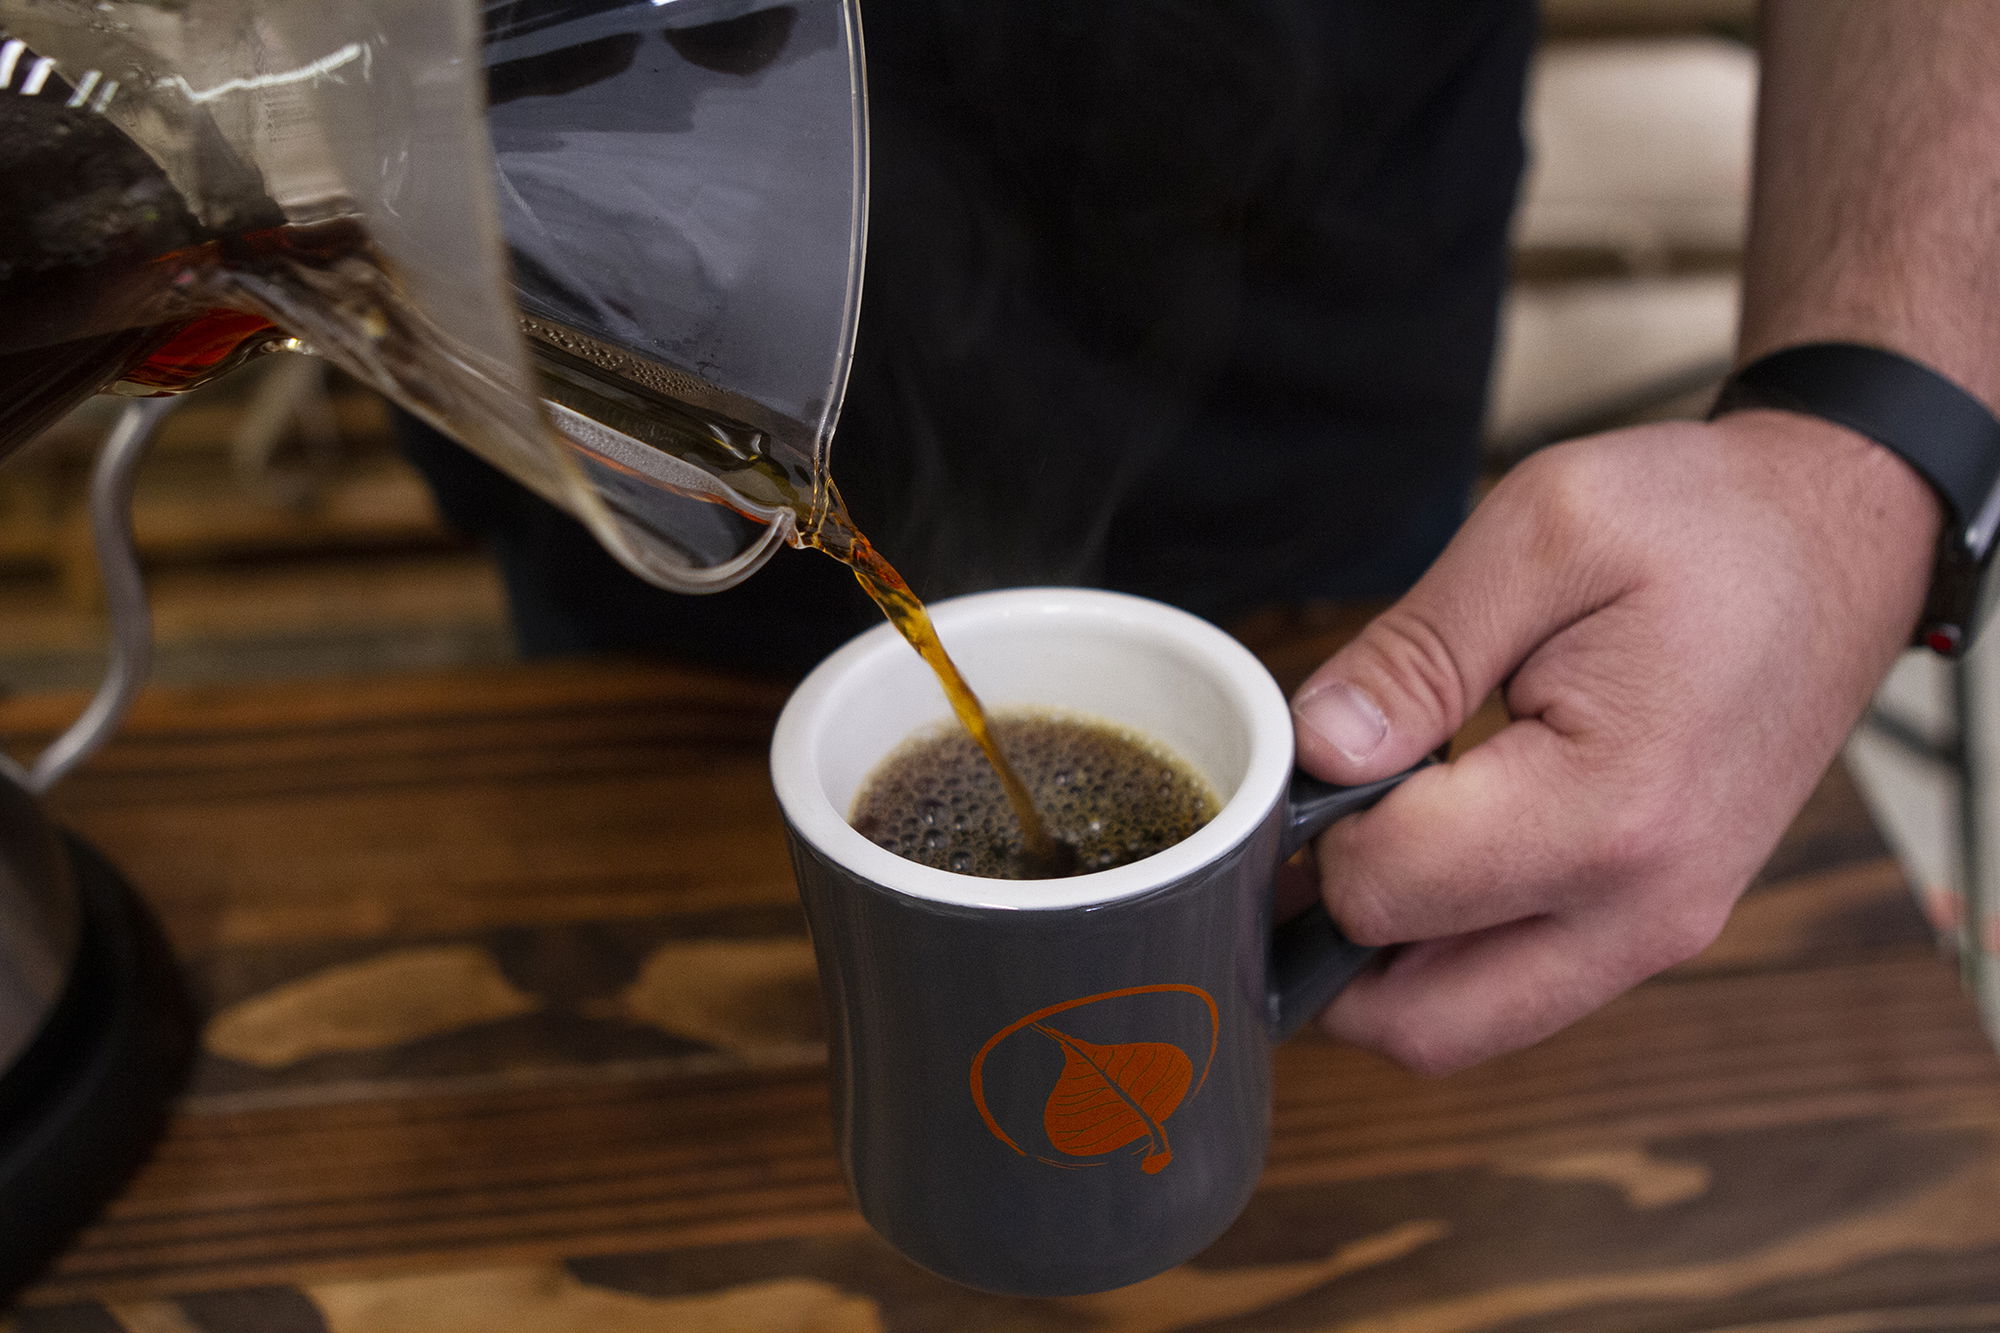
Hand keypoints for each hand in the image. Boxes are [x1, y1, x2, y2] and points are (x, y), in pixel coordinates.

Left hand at [1290, 410, 1939, 1073]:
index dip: (1313, 833)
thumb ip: (1414, 654)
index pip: (1385, 894)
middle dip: (1324, 946)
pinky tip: (1428, 849)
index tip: (1314, 761)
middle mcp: (1642, 908)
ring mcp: (1658, 931)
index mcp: (1607, 811)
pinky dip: (1446, 951)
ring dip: (1382, 963)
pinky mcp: (1656, 925)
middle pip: (1420, 1023)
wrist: (1841, 542)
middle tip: (1301, 838)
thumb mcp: (1542, 531)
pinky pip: (1518, 988)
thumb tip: (1316, 750)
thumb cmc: (1706, 524)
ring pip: (1466, 1025)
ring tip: (1364, 837)